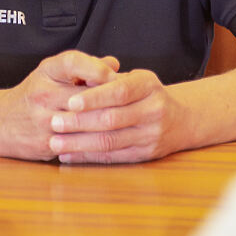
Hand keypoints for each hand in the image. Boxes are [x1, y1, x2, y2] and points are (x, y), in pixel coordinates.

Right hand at [0, 51, 119, 160]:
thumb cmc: (33, 94)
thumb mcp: (52, 73)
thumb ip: (84, 67)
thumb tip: (115, 64)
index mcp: (46, 72)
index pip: (72, 62)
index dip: (96, 68)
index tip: (115, 75)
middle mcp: (42, 93)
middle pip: (84, 97)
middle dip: (112, 100)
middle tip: (133, 103)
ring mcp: (43, 120)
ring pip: (85, 123)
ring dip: (108, 123)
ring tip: (128, 121)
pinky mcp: (45, 143)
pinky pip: (78, 143)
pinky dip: (97, 141)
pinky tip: (113, 140)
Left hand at [47, 68, 189, 163]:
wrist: (181, 119)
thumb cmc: (145, 94)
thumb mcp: (133, 78)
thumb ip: (106, 78)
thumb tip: (75, 79)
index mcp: (148, 84)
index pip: (119, 91)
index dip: (94, 97)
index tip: (70, 101)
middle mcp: (154, 110)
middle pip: (112, 119)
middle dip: (80, 122)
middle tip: (54, 122)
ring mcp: (152, 135)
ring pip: (110, 141)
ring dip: (79, 143)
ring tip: (55, 142)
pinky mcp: (146, 155)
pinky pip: (113, 157)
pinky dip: (88, 157)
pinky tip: (68, 155)